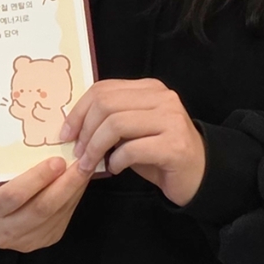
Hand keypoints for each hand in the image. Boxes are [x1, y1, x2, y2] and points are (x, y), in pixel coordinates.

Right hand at [0, 156, 89, 251]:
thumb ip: (9, 165)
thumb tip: (42, 142)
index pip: (15, 195)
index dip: (37, 178)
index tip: (57, 161)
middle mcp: (8, 230)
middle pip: (42, 208)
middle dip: (65, 184)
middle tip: (80, 163)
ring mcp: (29, 240)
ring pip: (57, 213)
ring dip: (75, 189)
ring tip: (86, 168)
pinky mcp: (46, 239)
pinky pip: (64, 217)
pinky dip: (75, 197)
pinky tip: (80, 181)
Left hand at [58, 78, 206, 205]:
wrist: (198, 175)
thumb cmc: (159, 153)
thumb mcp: (133, 130)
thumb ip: (110, 119)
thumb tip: (72, 126)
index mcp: (149, 88)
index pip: (104, 89)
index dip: (79, 111)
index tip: (65, 133)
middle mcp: (162, 98)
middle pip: (106, 104)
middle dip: (85, 130)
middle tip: (77, 152)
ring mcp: (171, 120)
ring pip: (116, 124)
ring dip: (95, 148)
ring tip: (90, 164)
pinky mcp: (175, 146)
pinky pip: (131, 149)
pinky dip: (115, 161)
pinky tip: (115, 168)